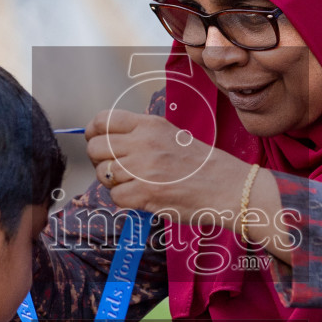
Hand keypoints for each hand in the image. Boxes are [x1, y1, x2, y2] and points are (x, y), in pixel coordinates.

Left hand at [84, 109, 252, 222]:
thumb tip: (106, 142)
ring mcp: (143, 168)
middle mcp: (143, 142)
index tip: (96, 142)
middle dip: (99, 161)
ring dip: (114, 183)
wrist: (229, 187)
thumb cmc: (202, 165)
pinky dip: (124, 200)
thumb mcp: (171, 135)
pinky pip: (115, 196)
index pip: (103, 120)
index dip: (93, 133)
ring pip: (103, 174)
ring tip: (134, 184)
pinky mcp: (145, 192)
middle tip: (115, 170)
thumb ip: (140, 135)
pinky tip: (142, 197)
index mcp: (149, 124)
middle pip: (95, 148)